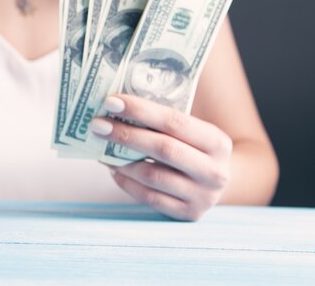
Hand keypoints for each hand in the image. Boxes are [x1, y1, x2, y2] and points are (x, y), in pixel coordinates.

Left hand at [90, 94, 231, 220]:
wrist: (217, 184)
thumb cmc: (193, 149)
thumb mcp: (192, 133)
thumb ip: (162, 122)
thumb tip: (115, 108)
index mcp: (217, 141)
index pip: (174, 121)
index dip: (140, 110)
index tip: (111, 102)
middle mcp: (214, 171)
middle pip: (163, 148)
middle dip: (125, 134)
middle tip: (98, 125)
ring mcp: (202, 196)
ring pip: (152, 176)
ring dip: (121, 161)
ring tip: (101, 148)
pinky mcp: (187, 214)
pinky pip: (148, 197)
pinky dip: (126, 182)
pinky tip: (113, 169)